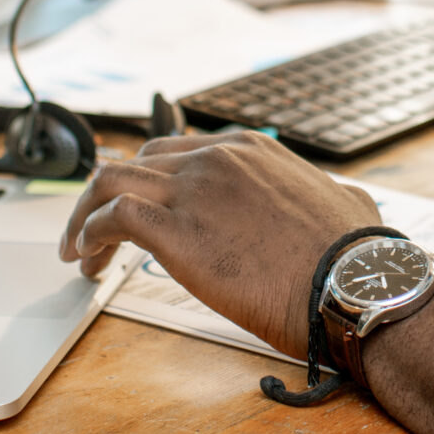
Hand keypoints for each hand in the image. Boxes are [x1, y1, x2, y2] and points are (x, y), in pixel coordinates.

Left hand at [58, 129, 378, 359]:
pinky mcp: (177, 231)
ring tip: (79, 251)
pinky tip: (87, 259)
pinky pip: (112, 217)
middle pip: (136, 162)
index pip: (175, 152)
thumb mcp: (345, 200)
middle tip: (99, 234)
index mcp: (248, 149)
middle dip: (109, 198)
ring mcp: (194, 190)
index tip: (137, 211)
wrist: (354, 285)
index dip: (148, 182)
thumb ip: (326, 193)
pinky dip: (88, 234)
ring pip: (110, 181)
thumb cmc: (355, 258)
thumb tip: (343, 200)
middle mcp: (216, 158)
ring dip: (85, 215)